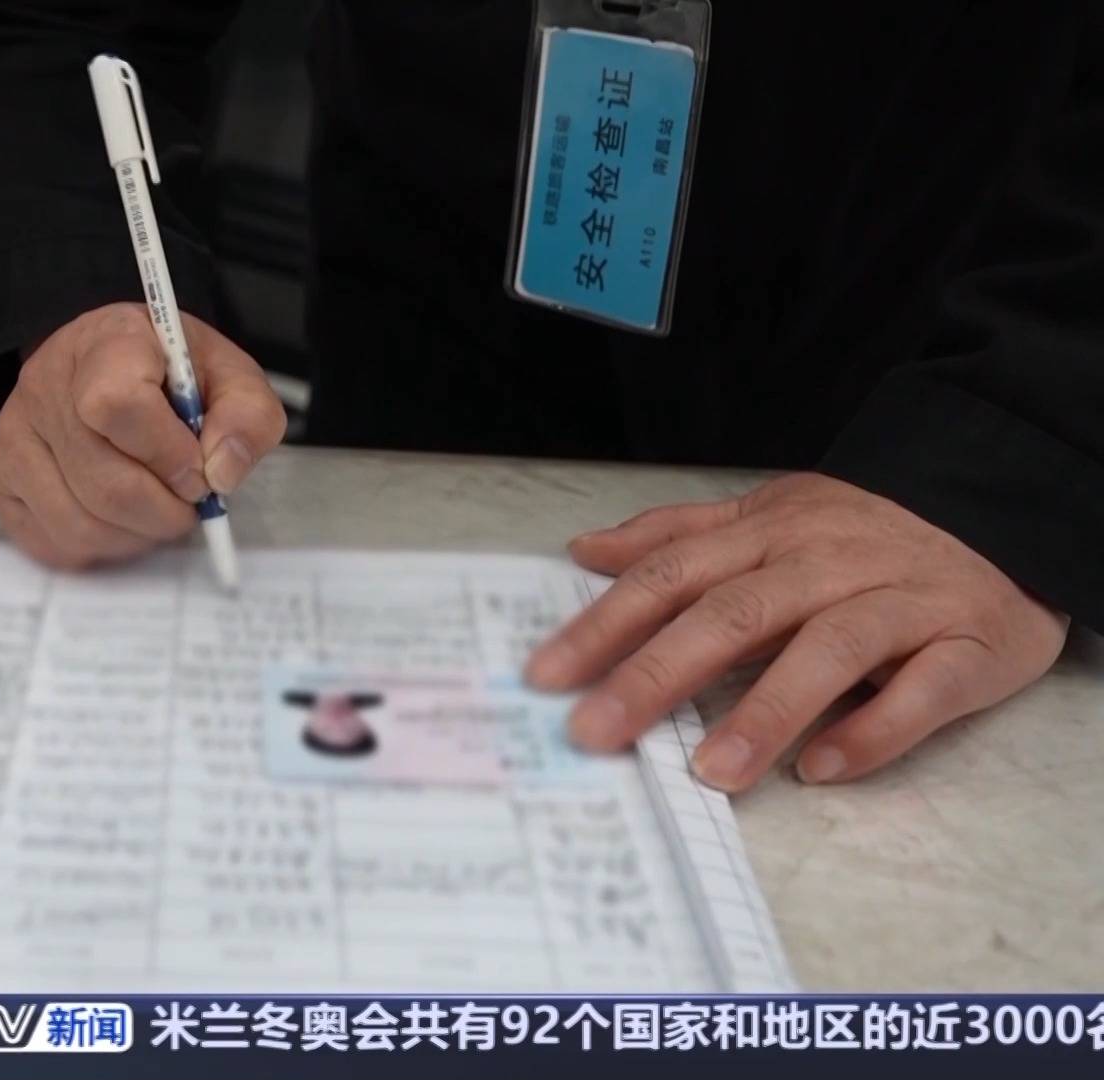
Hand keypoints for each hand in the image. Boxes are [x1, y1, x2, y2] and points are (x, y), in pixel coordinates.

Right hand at [0, 302, 285, 569]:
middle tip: (186, 501)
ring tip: (155, 509)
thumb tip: (220, 476)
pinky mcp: (1, 482)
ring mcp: (13, 437)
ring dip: (136, 536)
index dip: (167, 453)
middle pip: (104, 483)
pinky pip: (55, 544)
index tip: (197, 467)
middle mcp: (44, 386)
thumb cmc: (171, 377)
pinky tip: (120, 520)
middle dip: (164, 511)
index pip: (116, 405)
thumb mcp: (228, 377)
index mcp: (105, 343)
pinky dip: (100, 548)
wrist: (107, 370)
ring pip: (80, 525)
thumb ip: (247, 416)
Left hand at [526, 472, 1068, 790]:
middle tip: (595, 731)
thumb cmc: (865, 532)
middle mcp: (826, 562)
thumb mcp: (767, 516)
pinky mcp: (967, 645)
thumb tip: (586, 550)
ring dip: (765, 711)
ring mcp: (900, 602)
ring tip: (710, 771)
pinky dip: (873, 730)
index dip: (605, 624)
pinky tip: (820, 770)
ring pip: (828, 649)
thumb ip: (676, 536)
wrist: (1003, 513)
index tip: (546, 674)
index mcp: (768, 534)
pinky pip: (921, 690)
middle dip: (656, 673)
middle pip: (733, 614)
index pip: (671, 576)